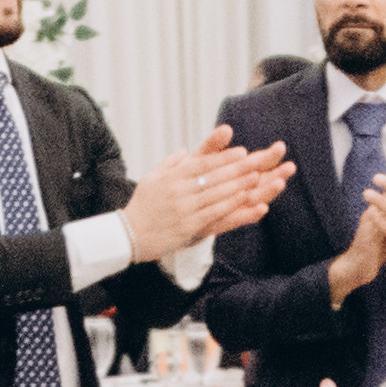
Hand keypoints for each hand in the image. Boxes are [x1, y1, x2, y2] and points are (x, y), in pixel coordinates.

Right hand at [125, 130, 294, 255]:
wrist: (130, 235)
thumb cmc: (142, 206)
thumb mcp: (151, 178)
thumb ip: (169, 163)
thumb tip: (184, 151)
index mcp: (171, 177)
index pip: (202, 164)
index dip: (223, 158)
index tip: (240, 152)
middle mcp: (179, 191)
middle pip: (213, 177)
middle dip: (237, 168)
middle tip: (256, 161)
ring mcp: (184, 209)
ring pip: (217, 194)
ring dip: (238, 184)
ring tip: (256, 176)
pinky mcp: (189, 226)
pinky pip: (214, 212)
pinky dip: (231, 204)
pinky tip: (244, 198)